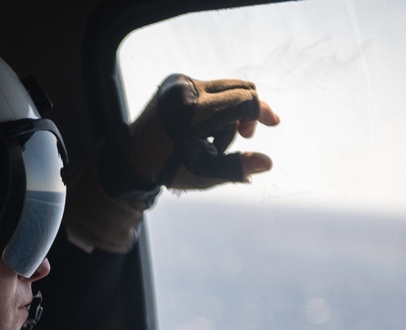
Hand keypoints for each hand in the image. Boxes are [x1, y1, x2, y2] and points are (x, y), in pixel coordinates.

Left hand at [127, 74, 279, 189]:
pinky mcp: (175, 80)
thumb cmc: (167, 168)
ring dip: (229, 113)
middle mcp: (185, 90)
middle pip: (239, 88)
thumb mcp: (203, 174)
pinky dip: (215, 106)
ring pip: (226, 89)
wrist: (132, 157)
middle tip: (244, 136)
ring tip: (212, 139)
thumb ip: (235, 168)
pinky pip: (210, 88)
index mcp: (191, 113)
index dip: (262, 111)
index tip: (272, 124)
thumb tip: (268, 163)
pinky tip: (202, 127)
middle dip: (248, 112)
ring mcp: (178, 82)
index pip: (242, 100)